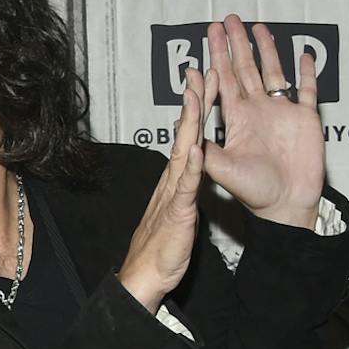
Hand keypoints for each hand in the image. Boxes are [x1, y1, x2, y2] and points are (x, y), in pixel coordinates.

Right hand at [118, 66, 207, 311]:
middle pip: (186, 134)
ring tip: (197, 96)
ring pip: (185, 151)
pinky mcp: (177, 211)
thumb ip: (183, 190)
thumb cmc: (161, 249)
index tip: (204, 81)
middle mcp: (173, 180)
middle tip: (200, 72)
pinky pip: (187, 185)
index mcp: (176, 180)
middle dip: (194, 102)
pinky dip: (192, 166)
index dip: (198, 108)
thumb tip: (190, 172)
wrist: (144, 276)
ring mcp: (174, 193)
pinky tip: (196, 148)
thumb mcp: (178, 212)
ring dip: (191, 123)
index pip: (190, 136)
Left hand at [201, 15, 324, 227]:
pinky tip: (303, 54)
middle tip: (225, 21)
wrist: (284, 205)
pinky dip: (307, 72)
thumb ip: (205, 153)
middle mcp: (257, 111)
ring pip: (273, 72)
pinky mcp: (305, 119)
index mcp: (236, 120)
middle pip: (244, 70)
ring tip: (257, 26)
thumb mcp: (221, 171)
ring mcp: (281, 112)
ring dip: (265, 50)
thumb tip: (187, 136)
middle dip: (234, 46)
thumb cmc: (252, 192)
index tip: (205, 41)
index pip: (222, 84)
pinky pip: (307, 90)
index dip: (214, 63)